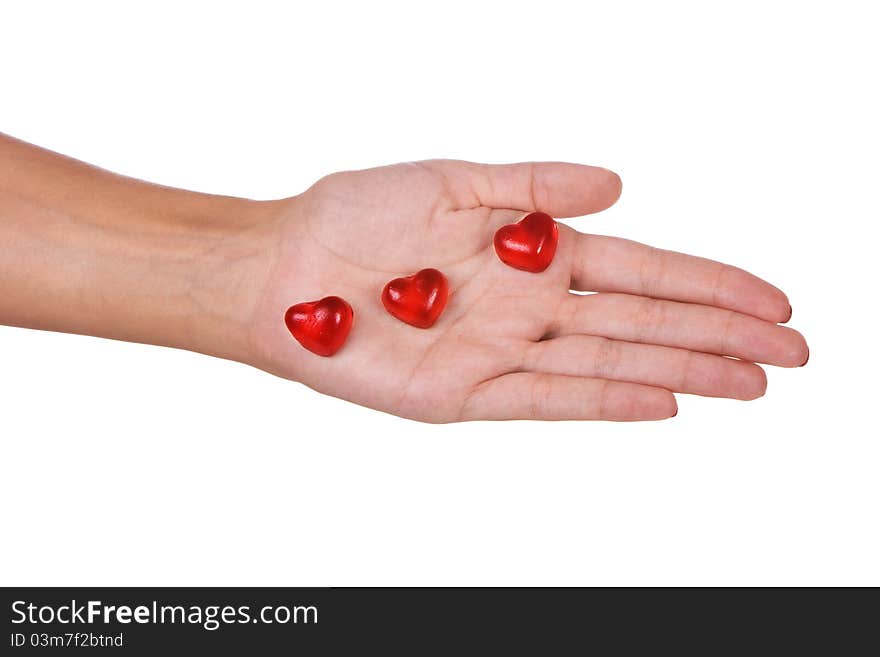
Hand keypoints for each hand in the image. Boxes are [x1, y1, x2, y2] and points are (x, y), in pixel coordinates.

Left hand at [246, 161, 807, 421]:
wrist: (284, 270)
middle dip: (719, 336)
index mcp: (532, 252)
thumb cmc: (357, 217)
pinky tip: (663, 402)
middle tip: (791, 352)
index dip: (708, 284)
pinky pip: (547, 399)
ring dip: (683, 372)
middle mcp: (528, 307)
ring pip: (609, 364)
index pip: (641, 271)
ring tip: (750, 382)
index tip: (771, 300)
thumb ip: (534, 187)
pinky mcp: (464, 395)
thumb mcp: (453, 181)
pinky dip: (606, 401)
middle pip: (642, 323)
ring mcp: (501, 354)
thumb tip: (619, 186)